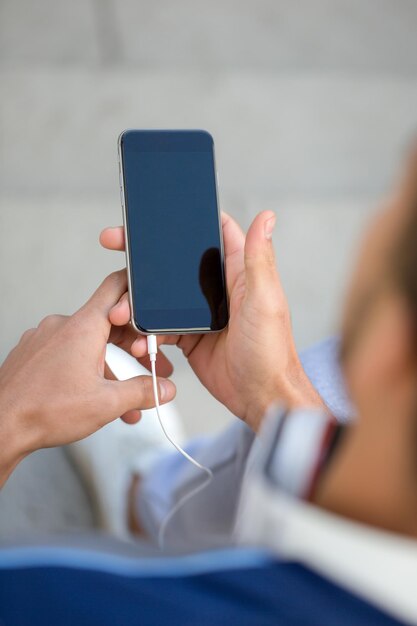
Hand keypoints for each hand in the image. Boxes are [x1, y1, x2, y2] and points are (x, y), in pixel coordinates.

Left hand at [0, 271, 175, 485]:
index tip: (152, 300)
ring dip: (111, 368)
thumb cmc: (44, 410)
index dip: (138, 290)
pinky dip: (87, 372)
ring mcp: (45, 339)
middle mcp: (63, 325)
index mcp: (84, 327)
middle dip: (134, 348)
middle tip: (152, 368)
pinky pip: (68, 355)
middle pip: (109, 323)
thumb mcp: (107, 403)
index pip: (117, 287)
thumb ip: (142, 392)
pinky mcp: (34, 354)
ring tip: (126, 401)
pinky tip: (95, 399)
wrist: (0, 427)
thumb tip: (163, 389)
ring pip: (89, 345)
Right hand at [100, 213, 322, 431]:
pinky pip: (159, 327)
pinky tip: (136, 341)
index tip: (156, 211)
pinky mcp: (189, 337)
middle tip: (115, 244)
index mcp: (239, 272)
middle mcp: (219, 289)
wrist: (261, 399)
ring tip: (119, 311)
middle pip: (176, 262)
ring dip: (138, 300)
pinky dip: (144, 331)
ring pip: (162, 295)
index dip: (186, 220)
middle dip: (145, 257)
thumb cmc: (271, 351)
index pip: (211, 233)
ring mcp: (201, 313)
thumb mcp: (264, 299)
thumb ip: (258, 259)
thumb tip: (267, 216)